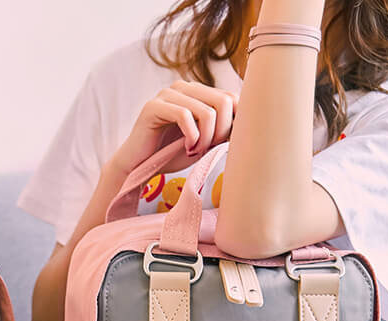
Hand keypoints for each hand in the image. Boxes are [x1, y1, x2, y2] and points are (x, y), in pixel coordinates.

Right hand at [110, 81, 238, 175]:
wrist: (138, 167)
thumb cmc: (171, 155)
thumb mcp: (204, 142)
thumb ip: (223, 130)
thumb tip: (249, 123)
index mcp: (198, 92)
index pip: (232, 97)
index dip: (234, 123)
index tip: (221, 144)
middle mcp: (184, 87)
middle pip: (224, 101)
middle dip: (222, 131)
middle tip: (209, 148)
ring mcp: (167, 94)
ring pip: (206, 111)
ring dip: (206, 138)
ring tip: (196, 151)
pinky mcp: (154, 106)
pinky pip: (184, 116)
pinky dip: (191, 137)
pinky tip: (186, 148)